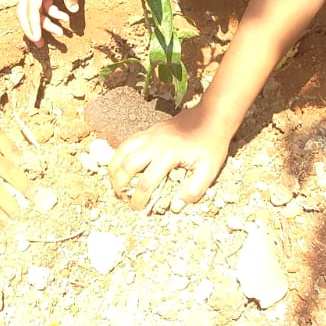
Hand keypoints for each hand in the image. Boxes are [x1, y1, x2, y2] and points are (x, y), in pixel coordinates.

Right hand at [19, 0, 80, 43]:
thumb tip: (73, 11)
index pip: (32, 10)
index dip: (34, 26)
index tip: (37, 39)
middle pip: (23, 13)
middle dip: (31, 30)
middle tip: (41, 45)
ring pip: (32, 11)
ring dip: (44, 22)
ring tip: (60, 33)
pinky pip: (41, 4)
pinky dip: (50, 12)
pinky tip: (63, 16)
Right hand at [108, 107, 230, 211]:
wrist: (211, 116)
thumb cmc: (211, 143)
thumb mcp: (209, 169)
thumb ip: (193, 190)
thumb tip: (176, 206)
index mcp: (168, 156)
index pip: (145, 183)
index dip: (138, 200)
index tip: (137, 209)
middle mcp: (154, 144)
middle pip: (126, 166)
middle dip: (120, 185)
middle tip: (122, 197)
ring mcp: (149, 135)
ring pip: (121, 152)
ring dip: (114, 169)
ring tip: (115, 183)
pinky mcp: (149, 131)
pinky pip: (126, 143)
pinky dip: (118, 155)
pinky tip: (120, 166)